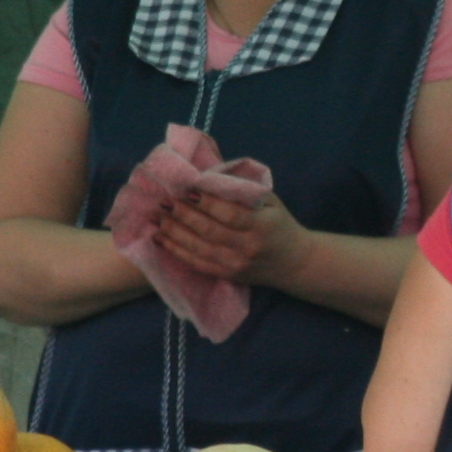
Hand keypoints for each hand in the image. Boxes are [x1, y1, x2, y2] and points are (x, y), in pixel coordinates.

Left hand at [153, 186, 305, 289]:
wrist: (293, 263)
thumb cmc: (279, 224)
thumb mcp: (270, 201)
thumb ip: (243, 190)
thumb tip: (208, 176)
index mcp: (261, 225)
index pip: (229, 214)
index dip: (206, 203)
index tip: (188, 190)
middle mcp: (247, 247)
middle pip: (209, 231)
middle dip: (183, 215)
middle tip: (165, 201)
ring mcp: (235, 264)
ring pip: (198, 248)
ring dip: (174, 232)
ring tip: (157, 217)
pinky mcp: (226, 275)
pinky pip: (196, 263)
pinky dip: (176, 251)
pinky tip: (161, 238)